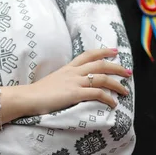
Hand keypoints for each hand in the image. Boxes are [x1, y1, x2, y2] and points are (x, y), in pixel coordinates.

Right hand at [0, 48, 131, 122]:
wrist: (28, 98)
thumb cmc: (37, 94)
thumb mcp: (53, 81)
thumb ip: (64, 81)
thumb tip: (71, 86)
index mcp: (68, 68)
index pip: (88, 54)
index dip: (103, 51)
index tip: (115, 51)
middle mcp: (73, 72)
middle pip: (100, 64)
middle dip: (117, 67)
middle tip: (128, 72)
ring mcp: (74, 82)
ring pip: (102, 78)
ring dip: (117, 84)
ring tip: (125, 91)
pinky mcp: (75, 93)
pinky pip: (97, 93)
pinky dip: (108, 98)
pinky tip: (113, 103)